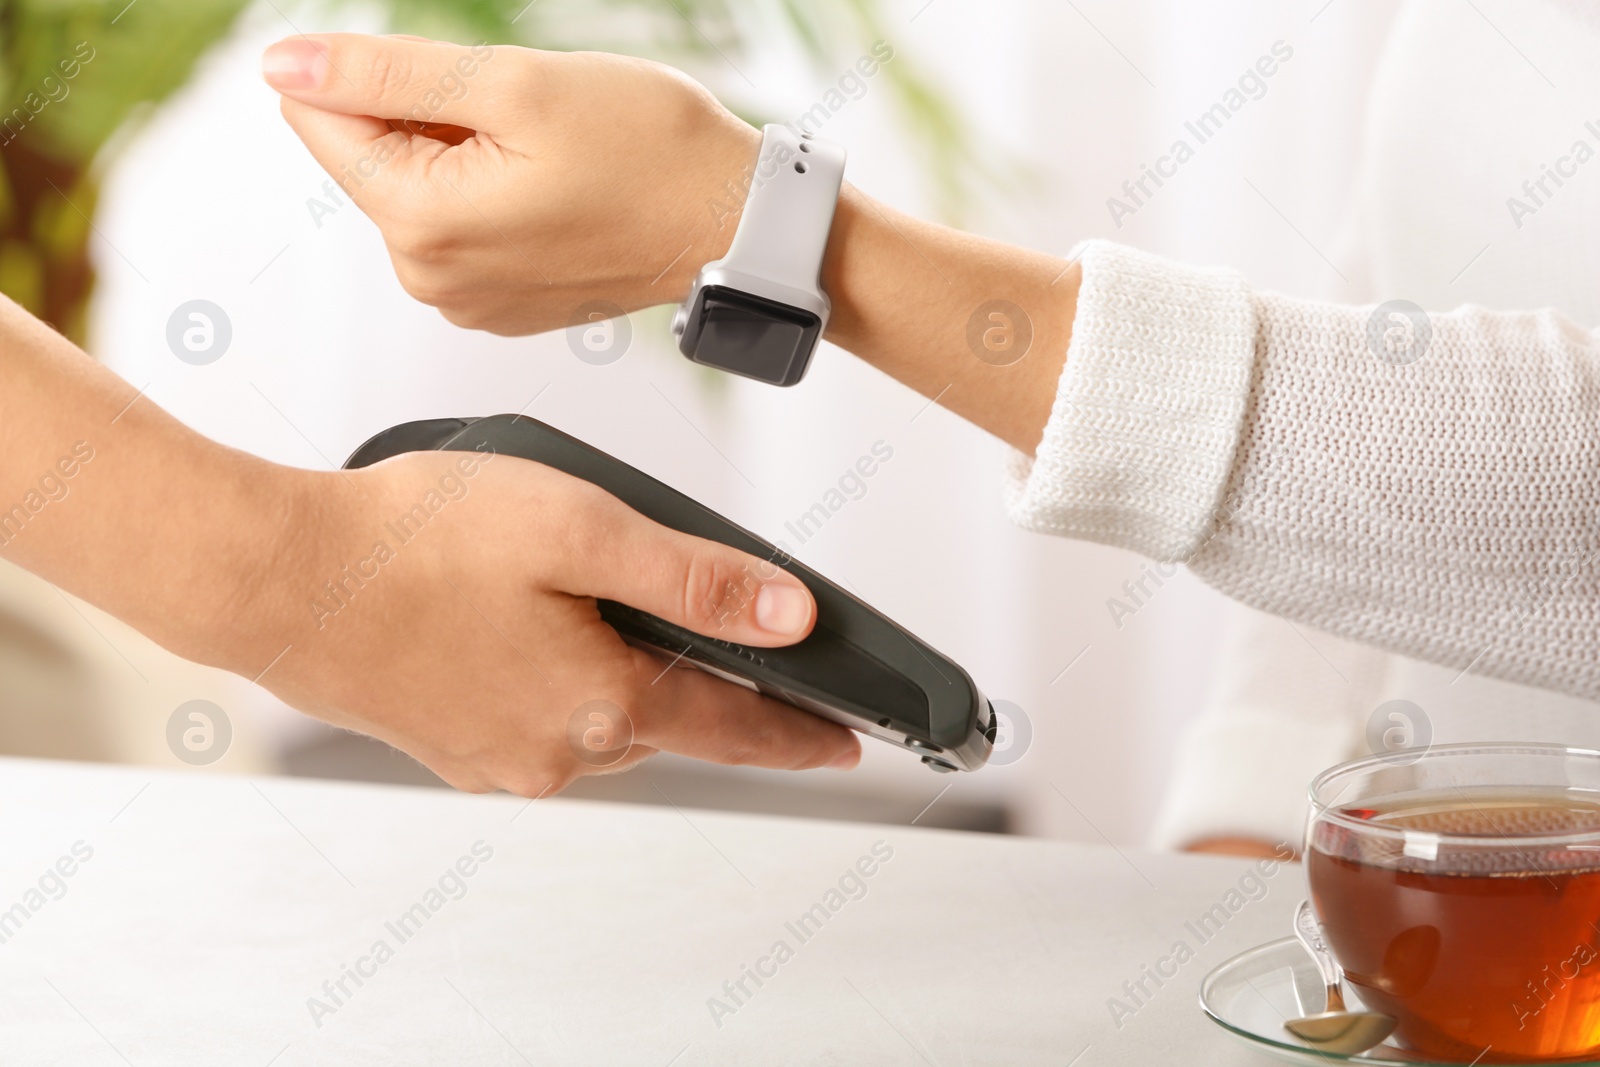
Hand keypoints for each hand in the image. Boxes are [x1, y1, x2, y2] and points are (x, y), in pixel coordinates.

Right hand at [247, 449, 859, 794]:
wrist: (279, 578)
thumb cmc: (416, 541)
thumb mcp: (581, 531)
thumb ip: (695, 580)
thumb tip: (791, 620)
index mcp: (602, 707)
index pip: (737, 730)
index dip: (800, 733)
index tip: (848, 747)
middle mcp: (556, 754)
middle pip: (668, 726)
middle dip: (706, 691)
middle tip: (736, 651)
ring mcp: (499, 759)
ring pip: (603, 726)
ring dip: (628, 685)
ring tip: (622, 621)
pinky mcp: (452, 746)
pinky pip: (542, 724)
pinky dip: (566, 688)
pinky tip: (540, 636)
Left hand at [264, 33, 1078, 453]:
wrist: (735, 226)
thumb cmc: (649, 153)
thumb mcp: (513, 86)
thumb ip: (385, 74)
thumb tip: (281, 61)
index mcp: (421, 226)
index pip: (322, 121)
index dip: (382, 76)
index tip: (467, 82)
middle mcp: (429, 278)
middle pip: (374, 158)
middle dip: (432, 120)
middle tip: (526, 123)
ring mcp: (467, 299)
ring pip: (421, 188)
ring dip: (467, 154)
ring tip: (551, 160)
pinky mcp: (500, 302)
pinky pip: (463, 225)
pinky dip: (495, 192)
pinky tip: (558, 191)